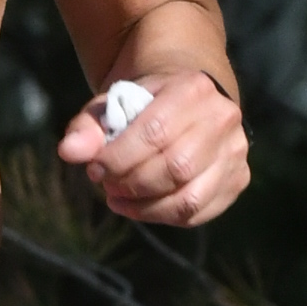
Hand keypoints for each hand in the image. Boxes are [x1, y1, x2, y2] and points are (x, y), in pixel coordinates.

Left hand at [56, 70, 250, 227]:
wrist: (186, 101)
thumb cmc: (142, 105)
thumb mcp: (111, 105)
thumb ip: (88, 127)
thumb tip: (68, 152)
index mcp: (193, 88)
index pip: (155, 132)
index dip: (118, 159)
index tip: (94, 169)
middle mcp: (223, 117)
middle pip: (175, 167)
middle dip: (132, 184)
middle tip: (107, 185)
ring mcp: (236, 151)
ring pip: (189, 197)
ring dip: (145, 208)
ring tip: (119, 200)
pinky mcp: (238, 179)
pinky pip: (199, 213)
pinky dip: (163, 217)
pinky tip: (140, 208)